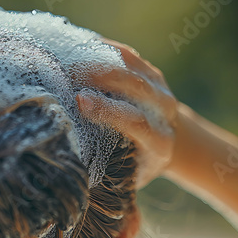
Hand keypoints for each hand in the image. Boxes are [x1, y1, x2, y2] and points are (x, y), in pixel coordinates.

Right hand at [75, 39, 178, 187]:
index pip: (136, 120)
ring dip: (97, 58)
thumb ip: (109, 180)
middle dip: (100, 77)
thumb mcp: (128, 180)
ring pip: (130, 65)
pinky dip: (100, 49)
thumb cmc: (137, 168)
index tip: (80, 101)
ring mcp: (160, 86)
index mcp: (160, 141)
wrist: (173, 144)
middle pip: (134, 86)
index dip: (109, 110)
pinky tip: (72, 47)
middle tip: (66, 71)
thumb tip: (69, 189)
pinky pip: (125, 54)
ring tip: (64, 56)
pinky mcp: (151, 70)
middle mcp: (165, 110)